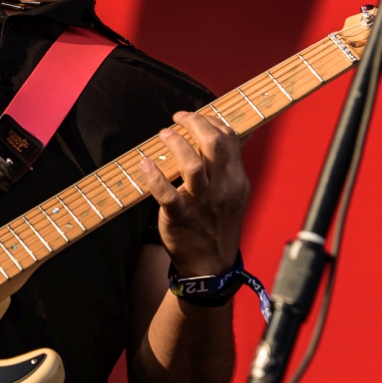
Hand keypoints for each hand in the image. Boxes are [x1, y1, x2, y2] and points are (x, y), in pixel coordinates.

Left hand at [139, 110, 249, 278]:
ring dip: (177, 143)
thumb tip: (226, 136)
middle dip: (195, 123)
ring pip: (193, 165)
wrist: (211, 266)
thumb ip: (229, 167)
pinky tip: (144, 164)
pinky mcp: (180, 216)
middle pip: (214, 145)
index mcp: (236, 180)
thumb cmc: (218, 225)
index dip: (212, 121)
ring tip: (164, 134)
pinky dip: (154, 176)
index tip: (196, 116)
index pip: (230, 139)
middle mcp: (222, 189)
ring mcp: (201, 203)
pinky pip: (166, 193)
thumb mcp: (234, 195)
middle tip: (179, 117)